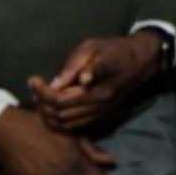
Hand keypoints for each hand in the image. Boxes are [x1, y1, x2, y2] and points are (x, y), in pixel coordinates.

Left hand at [31, 32, 162, 131]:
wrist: (142, 60)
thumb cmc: (115, 49)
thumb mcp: (92, 48)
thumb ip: (74, 66)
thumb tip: (56, 84)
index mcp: (97, 90)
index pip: (60, 100)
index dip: (42, 92)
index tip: (33, 79)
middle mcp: (99, 106)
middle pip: (59, 115)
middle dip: (42, 103)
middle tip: (35, 87)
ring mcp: (100, 112)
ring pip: (65, 124)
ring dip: (48, 114)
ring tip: (40, 96)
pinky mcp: (100, 115)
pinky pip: (74, 126)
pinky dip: (58, 120)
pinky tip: (52, 106)